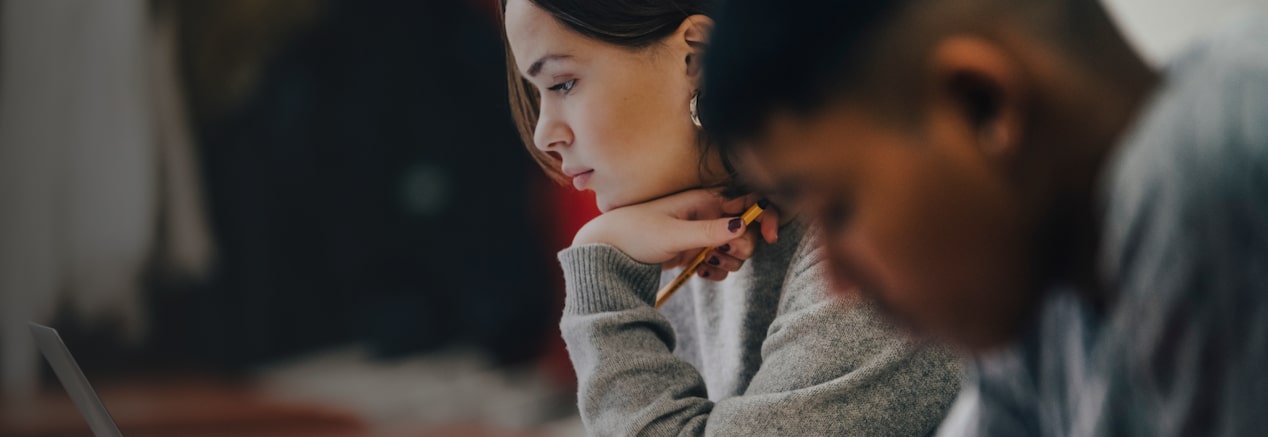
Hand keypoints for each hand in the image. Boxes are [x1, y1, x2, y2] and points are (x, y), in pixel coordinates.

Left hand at [572, 189, 780, 279]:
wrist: (609, 251)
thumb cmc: (636, 233)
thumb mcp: (673, 234)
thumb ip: (708, 231)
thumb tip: (742, 225)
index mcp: (706, 201)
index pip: (749, 202)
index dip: (765, 217)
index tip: (769, 237)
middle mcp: (709, 214)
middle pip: (747, 231)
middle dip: (740, 248)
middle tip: (718, 256)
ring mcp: (703, 234)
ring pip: (735, 249)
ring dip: (728, 262)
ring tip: (704, 266)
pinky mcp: (696, 251)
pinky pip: (720, 262)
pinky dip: (716, 271)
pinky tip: (700, 274)